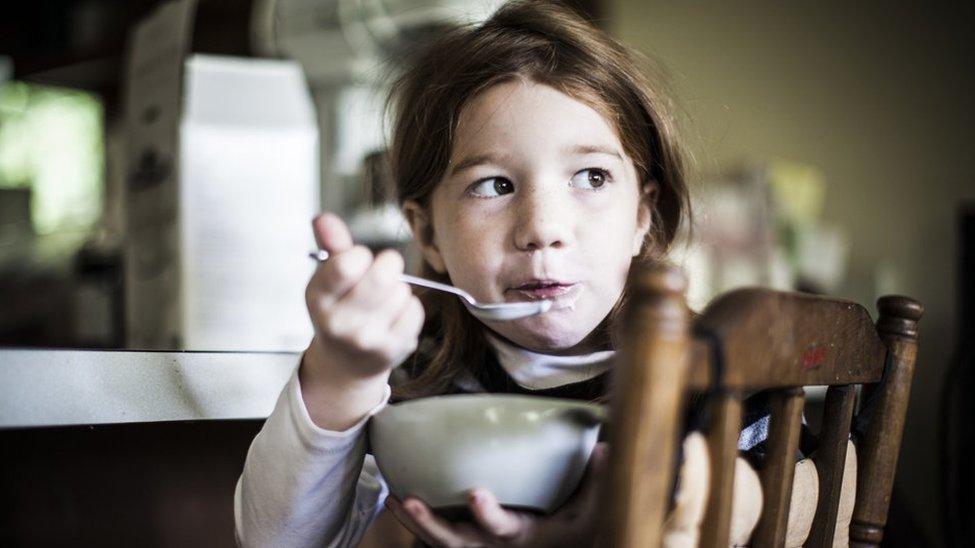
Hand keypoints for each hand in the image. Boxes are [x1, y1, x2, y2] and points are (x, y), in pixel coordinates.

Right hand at [300, 212, 423, 429]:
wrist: (346, 364)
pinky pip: (415, 310)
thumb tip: (323, 218)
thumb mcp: (329, 278)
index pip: (347, 264)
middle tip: (382, 272)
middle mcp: (338, 323)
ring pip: (402, 291)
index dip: (360, 255)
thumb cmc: (341, 309)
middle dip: (388, 266)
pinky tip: (394, 317)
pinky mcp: (391, 351)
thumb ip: (331, 245)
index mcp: (318, 298)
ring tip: (383, 302)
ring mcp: (366, 340)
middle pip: (382, 276)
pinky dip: (409, 308)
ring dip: (398, 290)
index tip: (358, 261)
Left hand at [385, 443, 606, 547]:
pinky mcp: (467, 538)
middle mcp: (493, 544)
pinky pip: (436, 535)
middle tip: (408, 501)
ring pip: (438, 541)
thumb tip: (607, 448)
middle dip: (430, 525)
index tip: (475, 494)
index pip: (502, 528)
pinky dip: (415, 522)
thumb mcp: (592, 511)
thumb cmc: (573, 528)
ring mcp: (477, 543)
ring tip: (394, 499)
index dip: (488, 515)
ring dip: (414, 523)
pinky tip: (394, 498)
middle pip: (454, 542)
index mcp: (522, 534)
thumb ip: (599, 481)